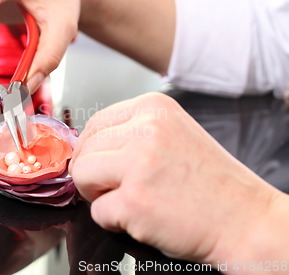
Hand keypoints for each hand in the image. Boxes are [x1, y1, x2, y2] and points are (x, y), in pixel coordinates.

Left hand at [69, 92, 287, 266]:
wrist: (247, 220)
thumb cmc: (211, 182)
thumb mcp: (172, 134)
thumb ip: (131, 132)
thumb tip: (88, 145)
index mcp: (153, 107)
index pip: (95, 122)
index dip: (91, 149)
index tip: (99, 164)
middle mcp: (145, 129)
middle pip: (85, 150)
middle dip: (93, 173)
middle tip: (117, 188)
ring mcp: (139, 164)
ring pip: (82, 175)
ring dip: (99, 194)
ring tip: (129, 200)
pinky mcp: (134, 201)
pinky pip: (97, 212)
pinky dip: (114, 221)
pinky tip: (143, 217)